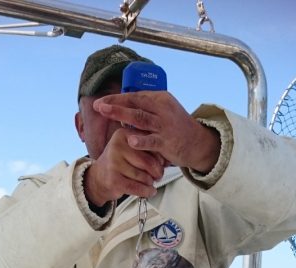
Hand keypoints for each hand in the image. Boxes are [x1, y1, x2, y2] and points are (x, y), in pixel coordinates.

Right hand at [84, 127, 164, 205]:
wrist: (99, 177)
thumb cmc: (121, 163)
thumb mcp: (132, 150)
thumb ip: (148, 150)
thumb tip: (168, 161)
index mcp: (123, 134)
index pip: (149, 144)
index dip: (160, 157)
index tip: (163, 163)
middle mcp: (117, 146)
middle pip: (148, 162)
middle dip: (157, 172)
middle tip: (159, 176)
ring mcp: (114, 163)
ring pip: (143, 176)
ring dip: (150, 183)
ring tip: (150, 183)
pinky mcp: (113, 179)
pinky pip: (137, 187)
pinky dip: (146, 191)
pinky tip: (150, 191)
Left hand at [93, 91, 220, 173]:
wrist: (197, 143)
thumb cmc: (175, 128)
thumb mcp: (163, 112)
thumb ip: (145, 110)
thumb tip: (122, 109)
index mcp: (160, 99)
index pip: (134, 96)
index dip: (116, 99)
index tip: (100, 102)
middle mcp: (162, 109)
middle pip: (135, 105)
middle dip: (115, 105)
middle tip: (98, 106)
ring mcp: (164, 126)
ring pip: (140, 118)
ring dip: (121, 115)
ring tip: (106, 113)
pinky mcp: (167, 142)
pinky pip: (151, 141)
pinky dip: (141, 141)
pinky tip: (130, 140)